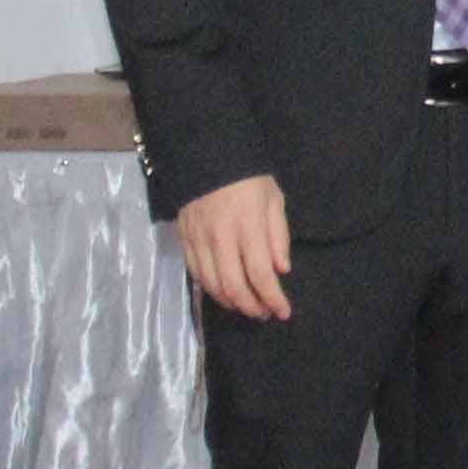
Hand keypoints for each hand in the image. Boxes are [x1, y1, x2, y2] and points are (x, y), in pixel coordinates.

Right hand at [173, 174, 294, 321]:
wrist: (206, 155)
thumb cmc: (248, 178)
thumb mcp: (274, 200)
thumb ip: (278, 236)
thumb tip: (281, 270)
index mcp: (248, 226)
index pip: (260, 274)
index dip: (273, 298)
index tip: (283, 312)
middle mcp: (221, 237)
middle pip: (234, 286)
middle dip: (251, 307)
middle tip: (264, 313)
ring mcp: (199, 240)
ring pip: (212, 285)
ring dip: (231, 303)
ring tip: (246, 306)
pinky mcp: (184, 239)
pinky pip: (196, 274)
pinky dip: (211, 289)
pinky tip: (224, 292)